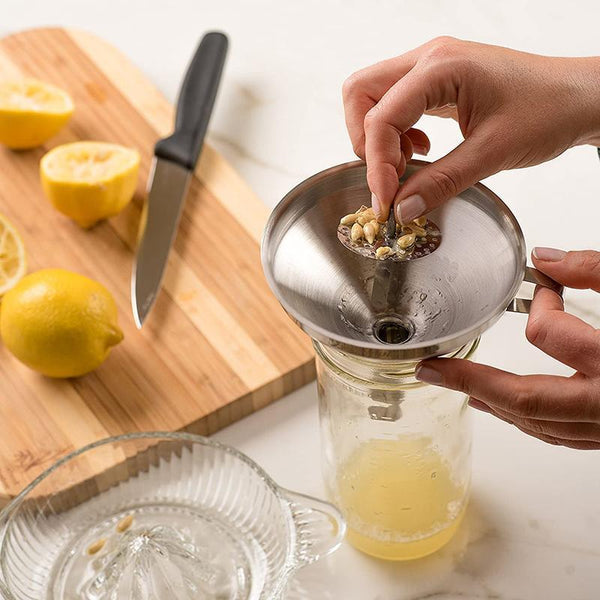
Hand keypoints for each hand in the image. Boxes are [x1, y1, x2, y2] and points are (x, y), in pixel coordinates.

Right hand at [342, 37, 599, 220]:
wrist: (580, 98)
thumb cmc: (549, 111)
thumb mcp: (492, 154)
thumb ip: (441, 182)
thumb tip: (402, 209)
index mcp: (441, 67)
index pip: (381, 117)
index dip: (376, 164)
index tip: (386, 201)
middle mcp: (429, 59)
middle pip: (360, 93)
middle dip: (364, 140)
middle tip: (388, 176)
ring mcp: (432, 66)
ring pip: (373, 97)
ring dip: (379, 138)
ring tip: (407, 166)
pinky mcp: (438, 80)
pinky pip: (395, 103)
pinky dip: (396, 133)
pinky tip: (421, 151)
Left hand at [415, 248, 599, 449]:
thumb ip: (595, 272)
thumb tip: (549, 257)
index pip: (551, 333)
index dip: (540, 304)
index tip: (541, 287)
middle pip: (523, 398)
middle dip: (470, 381)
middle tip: (431, 370)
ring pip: (538, 425)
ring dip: (493, 403)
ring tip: (461, 387)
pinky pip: (559, 435)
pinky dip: (526, 419)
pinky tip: (507, 410)